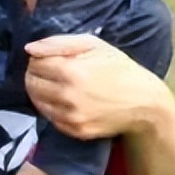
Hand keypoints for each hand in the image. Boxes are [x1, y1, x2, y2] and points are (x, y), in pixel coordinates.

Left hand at [25, 34, 164, 140]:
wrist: (145, 104)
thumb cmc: (120, 69)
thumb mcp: (94, 45)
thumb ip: (58, 43)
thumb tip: (30, 49)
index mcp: (71, 71)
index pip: (35, 63)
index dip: (40, 59)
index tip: (50, 59)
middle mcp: (67, 96)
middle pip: (31, 83)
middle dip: (37, 75)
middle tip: (51, 72)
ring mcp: (71, 117)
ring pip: (37, 101)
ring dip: (42, 91)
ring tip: (59, 85)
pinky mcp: (75, 131)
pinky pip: (50, 117)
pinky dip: (53, 107)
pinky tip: (67, 100)